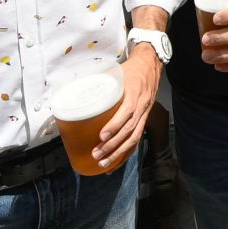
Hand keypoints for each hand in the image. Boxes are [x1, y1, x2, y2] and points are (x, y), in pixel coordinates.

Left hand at [91, 44, 160, 170]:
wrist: (151, 65)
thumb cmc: (131, 68)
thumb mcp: (117, 72)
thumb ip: (100, 81)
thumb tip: (77, 90)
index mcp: (135, 93)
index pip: (127, 112)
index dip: (115, 125)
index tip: (101, 136)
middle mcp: (142, 106)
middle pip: (129, 130)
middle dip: (113, 145)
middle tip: (96, 154)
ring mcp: (144, 114)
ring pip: (134, 138)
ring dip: (119, 153)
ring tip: (104, 163)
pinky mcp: (144, 119)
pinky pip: (137, 139)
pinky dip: (127, 153)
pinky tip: (117, 163)